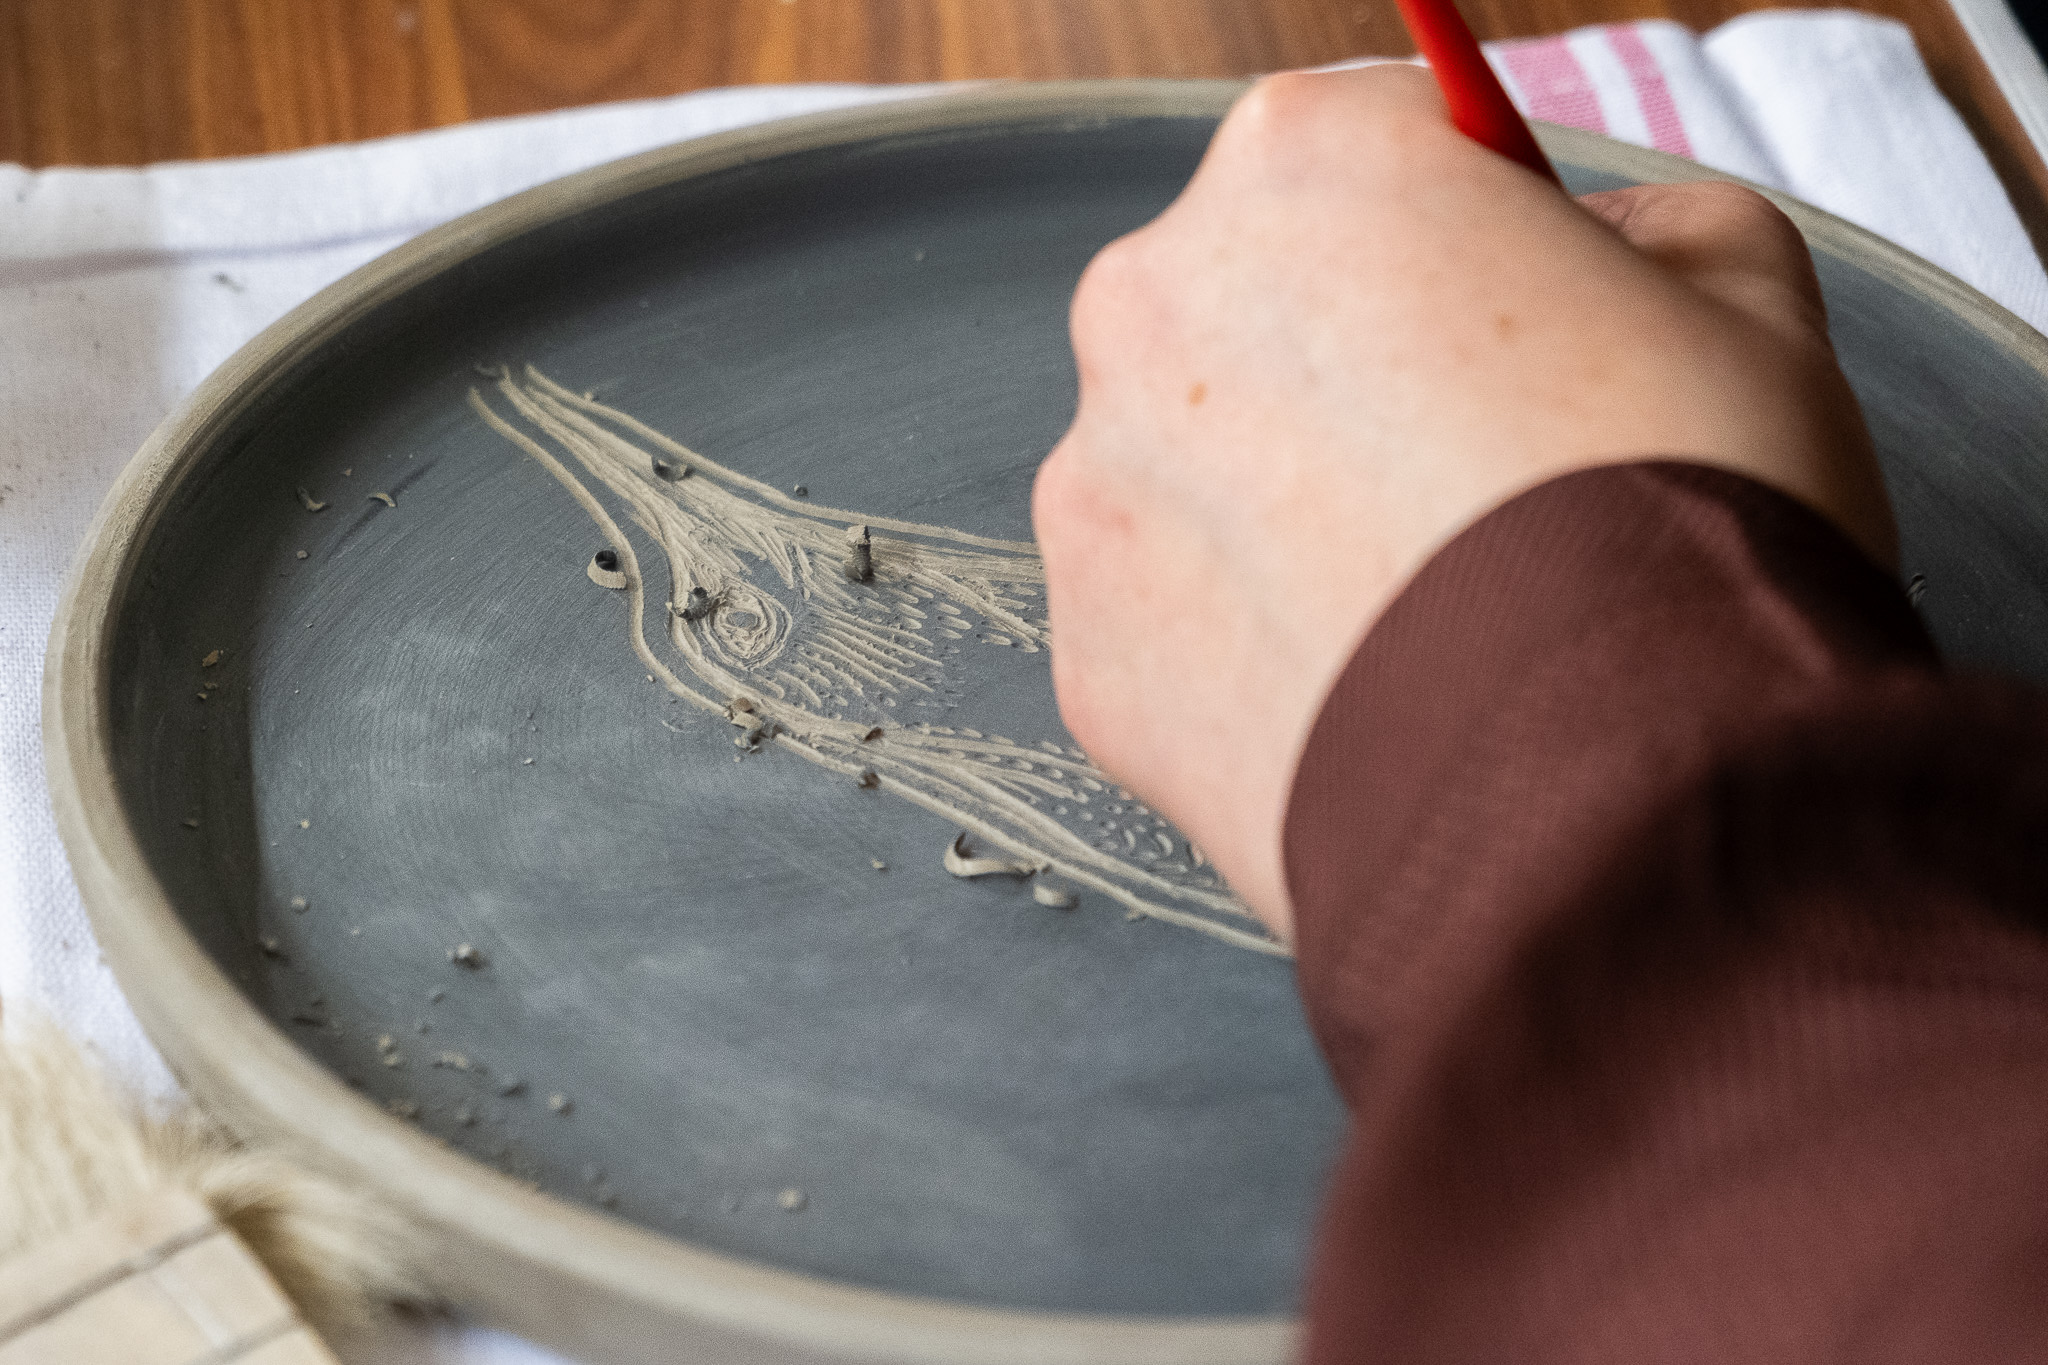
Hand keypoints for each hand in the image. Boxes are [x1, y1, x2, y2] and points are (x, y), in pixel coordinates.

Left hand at [1032, 64, 1891, 941]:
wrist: (1613, 805)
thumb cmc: (1683, 533)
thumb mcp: (1747, 293)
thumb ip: (1647, 228)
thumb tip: (1600, 256)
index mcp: (1302, 166)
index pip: (1367, 145)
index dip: (1461, 228)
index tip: (1507, 301)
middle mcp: (1156, 306)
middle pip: (1259, 306)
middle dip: (1354, 369)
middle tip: (1482, 470)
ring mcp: (1099, 487)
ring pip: (1200, 469)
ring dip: (1290, 511)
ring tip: (1436, 602)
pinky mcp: (1089, 653)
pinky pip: (1175, 621)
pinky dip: (1253, 647)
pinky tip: (1372, 686)